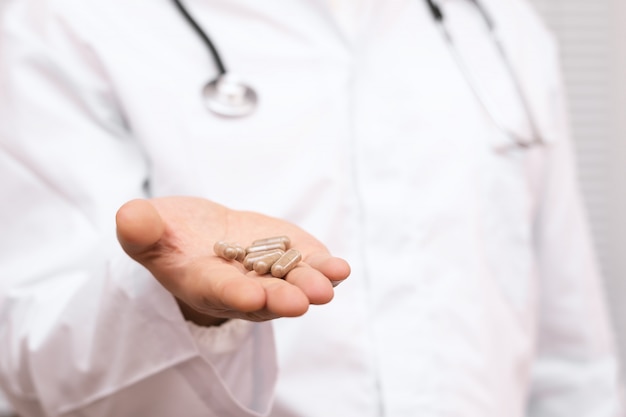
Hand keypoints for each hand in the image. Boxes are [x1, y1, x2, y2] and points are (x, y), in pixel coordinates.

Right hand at [115, 197, 350, 325]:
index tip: (249, 295)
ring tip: (329, 282)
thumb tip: (130, 217)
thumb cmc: (169, 234)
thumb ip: (141, 229)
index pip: (219, 291)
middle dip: (281, 298)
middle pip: (263, 296)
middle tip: (301, 301)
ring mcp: (269, 275)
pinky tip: (339, 268)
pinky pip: (308, 266)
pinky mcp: (289, 258)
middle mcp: (240, 287)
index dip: (233, 293)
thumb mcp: (148, 227)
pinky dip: (324, 268)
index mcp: (202, 283)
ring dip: (311, 284)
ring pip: (292, 284)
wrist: (199, 234)